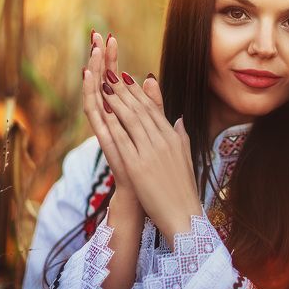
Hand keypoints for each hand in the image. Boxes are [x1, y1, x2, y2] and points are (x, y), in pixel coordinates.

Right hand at [82, 31, 161, 210]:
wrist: (141, 196)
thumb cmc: (145, 165)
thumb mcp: (152, 127)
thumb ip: (151, 103)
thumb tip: (149, 79)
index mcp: (121, 116)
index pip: (114, 81)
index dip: (111, 60)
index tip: (111, 37)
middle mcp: (109, 120)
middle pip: (101, 82)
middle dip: (99, 59)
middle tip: (96, 34)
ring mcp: (106, 130)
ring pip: (95, 94)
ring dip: (94, 71)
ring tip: (93, 50)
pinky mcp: (105, 140)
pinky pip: (95, 114)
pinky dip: (91, 95)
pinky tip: (89, 78)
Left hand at [96, 64, 199, 248]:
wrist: (184, 216)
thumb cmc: (183, 190)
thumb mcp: (185, 156)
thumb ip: (180, 135)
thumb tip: (177, 119)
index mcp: (173, 137)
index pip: (153, 108)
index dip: (137, 91)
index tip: (125, 77)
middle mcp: (163, 140)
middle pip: (140, 108)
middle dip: (124, 89)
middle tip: (109, 72)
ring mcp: (150, 152)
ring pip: (131, 118)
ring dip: (116, 99)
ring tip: (103, 83)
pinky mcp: (138, 166)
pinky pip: (123, 138)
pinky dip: (113, 122)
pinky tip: (103, 110)